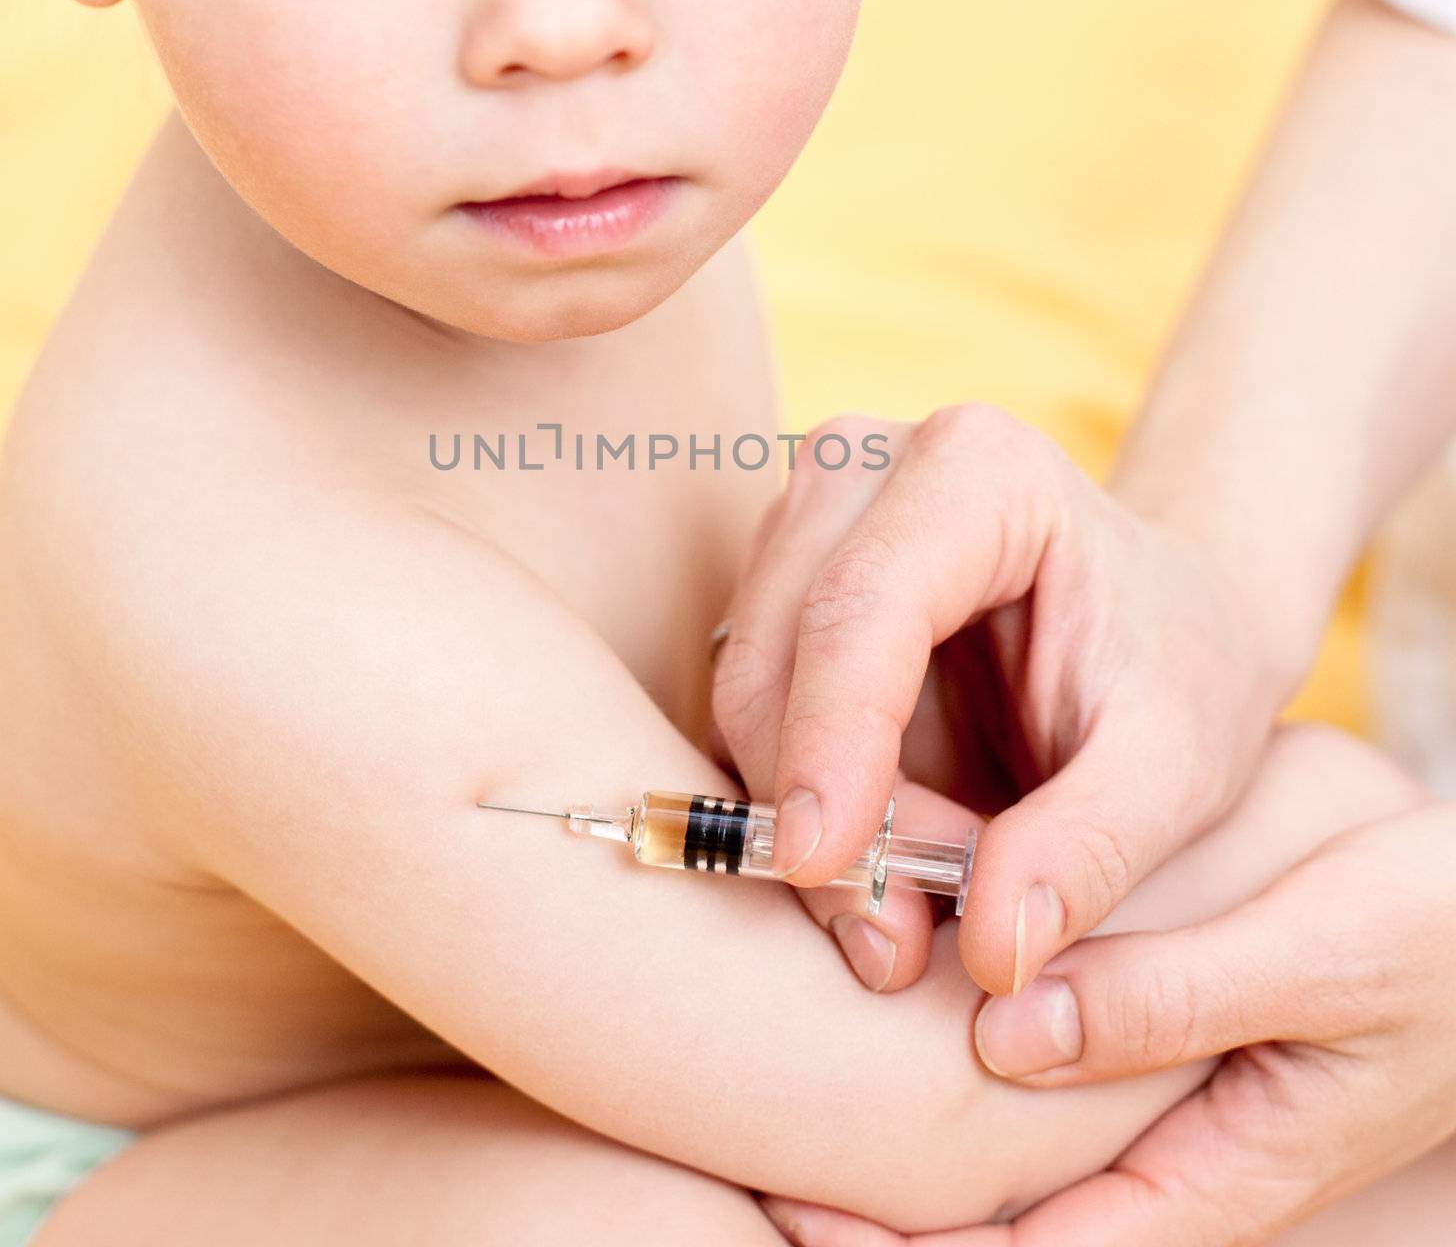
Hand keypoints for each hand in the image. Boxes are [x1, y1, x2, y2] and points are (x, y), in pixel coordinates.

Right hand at [707, 405, 1302, 996]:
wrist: (1165, 624)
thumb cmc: (1181, 671)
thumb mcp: (1180, 767)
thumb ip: (1092, 851)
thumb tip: (992, 953)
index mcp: (981, 468)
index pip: (863, 605)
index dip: (830, 739)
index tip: (822, 866)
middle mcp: (867, 466)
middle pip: (782, 652)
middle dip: (817, 805)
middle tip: (897, 942)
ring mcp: (812, 519)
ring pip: (748, 690)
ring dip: (808, 816)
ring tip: (921, 904)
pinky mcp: (783, 582)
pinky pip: (753, 713)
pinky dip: (799, 800)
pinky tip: (886, 853)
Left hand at [759, 803, 1455, 1245]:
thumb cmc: (1432, 937)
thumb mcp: (1325, 954)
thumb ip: (1173, 998)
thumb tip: (1006, 1038)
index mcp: (1216, 1172)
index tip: (799, 1218)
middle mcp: (1171, 1155)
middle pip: (1008, 1223)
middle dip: (886, 1210)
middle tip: (767, 1168)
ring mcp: (1155, 1106)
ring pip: (1012, 1154)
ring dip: (912, 1145)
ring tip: (798, 1110)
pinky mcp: (1147, 1043)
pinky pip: (1041, 1078)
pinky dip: (964, 1060)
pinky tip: (902, 1006)